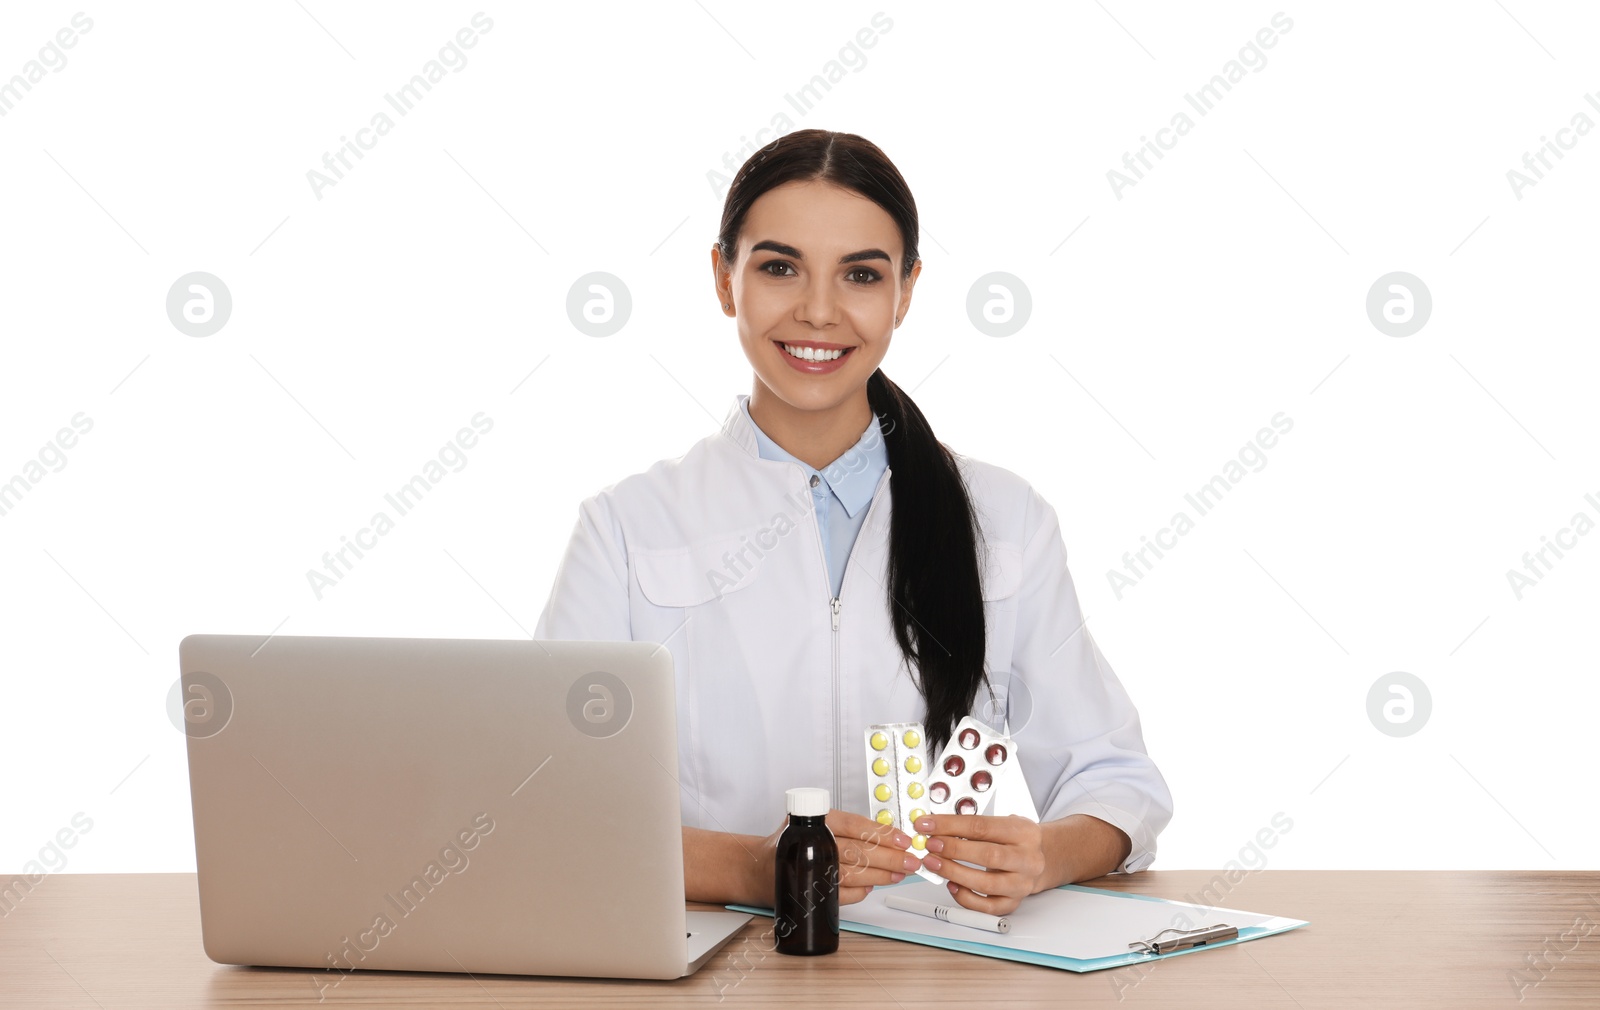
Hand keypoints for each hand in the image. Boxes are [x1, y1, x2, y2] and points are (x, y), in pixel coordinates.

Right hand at [754, 809, 912, 905]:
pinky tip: (872, 888)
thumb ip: (847, 828)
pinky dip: (860, 893)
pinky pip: (841, 895)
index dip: (882, 833)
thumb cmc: (793, 844)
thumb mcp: (817, 825)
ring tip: (899, 874)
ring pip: (852, 874)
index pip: (854, 825)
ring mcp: (809, 868)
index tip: (903, 839)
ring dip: (880, 876)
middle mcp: (812, 843)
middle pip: (858, 851)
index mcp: (816, 821)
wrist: (759, 867)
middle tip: (910, 861)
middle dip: (889, 857)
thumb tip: (889, 836)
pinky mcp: (808, 891)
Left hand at [912, 813, 1045, 914]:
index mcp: (1023, 832)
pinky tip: (952, 885)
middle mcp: (1027, 859)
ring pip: (986, 884)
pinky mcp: (1014, 902)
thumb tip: (936, 827)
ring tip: (934, 863)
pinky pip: (988, 907)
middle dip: (953, 850)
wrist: (1042, 859)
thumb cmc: (1016, 839)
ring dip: (955, 873)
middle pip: (988, 855)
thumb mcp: (1003, 823)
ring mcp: (1022, 883)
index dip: (950, 825)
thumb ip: (974, 826)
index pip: (982, 826)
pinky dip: (966, 898)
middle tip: (930, 845)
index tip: (927, 825)